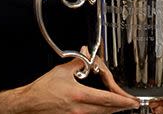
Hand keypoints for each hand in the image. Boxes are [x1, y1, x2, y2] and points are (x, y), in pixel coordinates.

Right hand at [16, 58, 139, 113]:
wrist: (29, 104)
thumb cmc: (43, 90)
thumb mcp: (62, 71)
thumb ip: (78, 63)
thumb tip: (86, 54)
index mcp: (79, 95)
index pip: (107, 99)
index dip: (122, 100)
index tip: (132, 100)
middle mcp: (79, 109)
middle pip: (107, 110)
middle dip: (121, 107)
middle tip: (132, 104)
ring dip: (111, 110)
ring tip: (120, 106)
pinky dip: (100, 112)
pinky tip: (103, 109)